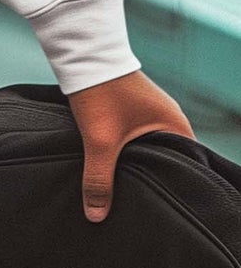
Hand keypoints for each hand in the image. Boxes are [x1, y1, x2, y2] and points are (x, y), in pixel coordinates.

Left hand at [68, 69, 192, 222]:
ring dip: (139, 164)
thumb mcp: (98, 140)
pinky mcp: (134, 108)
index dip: (173, 186)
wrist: (81, 52)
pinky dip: (129, 151)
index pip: (187, 166)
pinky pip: (138, 138)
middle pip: (168, 159)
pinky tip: (116, 165)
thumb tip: (96, 216)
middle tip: (141, 204)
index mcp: (175, 124)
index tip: (161, 207)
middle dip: (153, 179)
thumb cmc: (98, 90)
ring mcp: (152, 111)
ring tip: (127, 189)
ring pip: (150, 148)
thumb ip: (98, 179)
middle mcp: (169, 117)